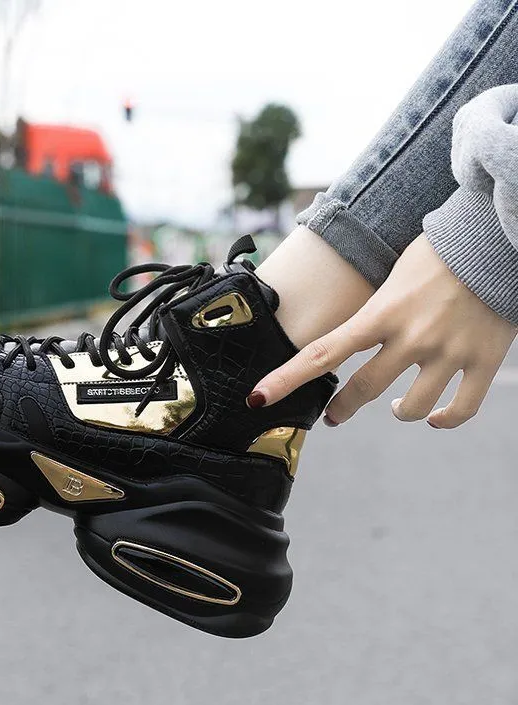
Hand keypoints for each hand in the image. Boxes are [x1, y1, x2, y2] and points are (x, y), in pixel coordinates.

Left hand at [249, 234, 515, 428]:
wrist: (500, 236)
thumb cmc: (440, 253)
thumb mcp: (392, 277)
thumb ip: (371, 313)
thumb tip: (347, 340)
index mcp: (381, 312)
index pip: (322, 353)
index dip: (286, 379)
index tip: (258, 399)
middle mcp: (412, 336)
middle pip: (362, 389)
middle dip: (342, 408)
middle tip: (333, 416)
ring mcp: (448, 351)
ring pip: (411, 409)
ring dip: (398, 413)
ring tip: (393, 409)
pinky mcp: (484, 360)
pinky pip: (460, 409)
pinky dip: (444, 419)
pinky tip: (435, 418)